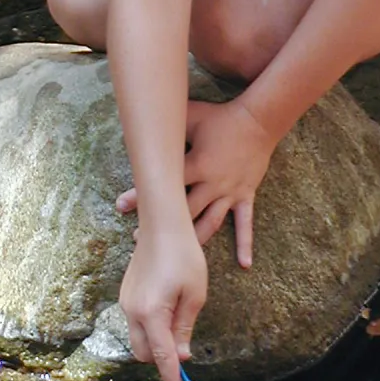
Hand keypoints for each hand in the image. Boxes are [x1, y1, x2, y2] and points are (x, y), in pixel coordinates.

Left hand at [118, 97, 276, 264]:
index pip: (166, 183)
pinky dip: (245, 243)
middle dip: (162, 225)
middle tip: (139, 239)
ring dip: (192, 240)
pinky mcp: (245, 196)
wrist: (258, 121)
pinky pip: (245, 223)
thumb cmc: (221, 118)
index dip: (142, 193)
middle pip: (184, 211)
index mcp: (198, 164)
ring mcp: (230, 193)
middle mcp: (213, 184)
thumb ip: (169, 123)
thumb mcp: (193, 115)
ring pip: (210, 223)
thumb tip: (140, 118)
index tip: (120, 206)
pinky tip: (245, 265)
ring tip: (177, 257)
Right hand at [118, 221, 206, 380]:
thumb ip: (185, 328)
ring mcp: (126, 302)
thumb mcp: (195, 294)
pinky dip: (149, 325)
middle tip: (184, 347)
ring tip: (178, 317)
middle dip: (161, 358)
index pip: (162, 357)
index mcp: (152, 314)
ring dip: (155, 340)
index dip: (171, 378)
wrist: (162, 223)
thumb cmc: (184, 256)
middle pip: (143, 353)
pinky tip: (167, 306)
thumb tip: (181, 356)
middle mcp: (133, 311)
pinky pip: (135, 321)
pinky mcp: (125, 293)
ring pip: (137, 337)